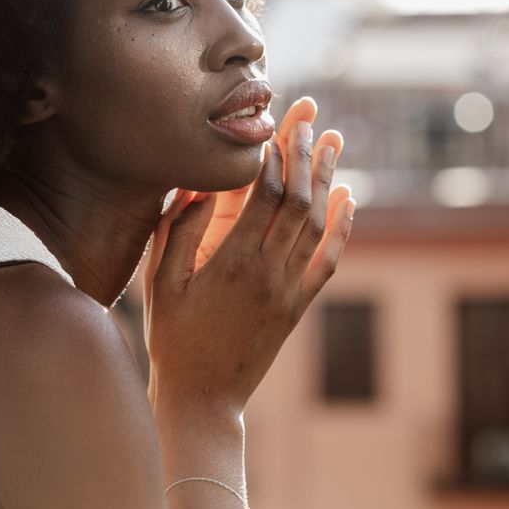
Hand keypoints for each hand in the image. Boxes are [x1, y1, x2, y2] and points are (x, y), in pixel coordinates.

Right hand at [143, 103, 355, 415]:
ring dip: (327, 177)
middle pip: (298, 197)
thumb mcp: (161, 285)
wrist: (204, 398)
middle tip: (310, 110)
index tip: (275, 120)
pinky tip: (348, 198)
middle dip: (305, 149)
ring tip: (334, 138)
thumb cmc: (173, 341)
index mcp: (232, 261)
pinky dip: (343, 227)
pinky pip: (328, 260)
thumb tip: (197, 185)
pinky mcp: (298, 307)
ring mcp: (289, 290)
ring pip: (318, 223)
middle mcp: (268, 271)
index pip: (264, 191)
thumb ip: (177, 232)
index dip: (273, 151)